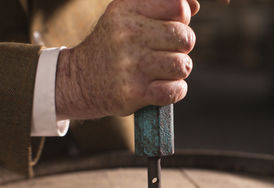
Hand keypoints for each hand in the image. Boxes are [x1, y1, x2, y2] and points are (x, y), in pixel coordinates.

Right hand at [55, 0, 199, 119]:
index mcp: (127, 9)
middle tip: (165, 53)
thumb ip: (161, 7)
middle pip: (185, 38)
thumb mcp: (127, 16)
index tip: (167, 29)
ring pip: (182, 66)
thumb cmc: (113, 46)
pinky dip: (175, 91)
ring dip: (178, 71)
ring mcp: (130, 64)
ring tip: (162, 71)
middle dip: (182, 48)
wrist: (79, 80)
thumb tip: (194, 5)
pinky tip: (162, 87)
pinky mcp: (133, 93)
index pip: (178, 7)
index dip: (181, 20)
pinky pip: (174, 90)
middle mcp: (127, 34)